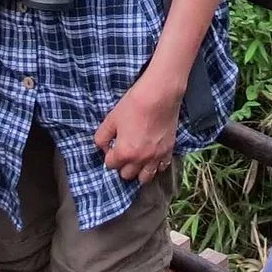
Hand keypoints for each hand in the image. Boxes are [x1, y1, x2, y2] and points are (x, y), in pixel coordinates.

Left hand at [95, 68, 182, 182]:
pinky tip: (152, 157)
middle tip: (123, 153)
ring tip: (137, 161)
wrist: (160, 94)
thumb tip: (104, 147)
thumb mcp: (111, 119)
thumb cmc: (134, 104)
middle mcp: (140, 159)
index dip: (109, 156)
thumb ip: (102, 137)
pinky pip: (162, 167)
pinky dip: (156, 166)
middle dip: (122, 166)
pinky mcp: (169, 150)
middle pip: (127, 175)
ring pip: (145, 177)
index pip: (110, 165)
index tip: (112, 148)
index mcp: (124, 152)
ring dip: (139, 171)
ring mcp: (156, 156)